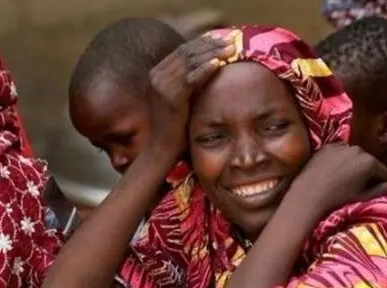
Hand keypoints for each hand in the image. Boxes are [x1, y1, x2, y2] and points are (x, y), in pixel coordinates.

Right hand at [146, 32, 235, 158]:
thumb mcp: (180, 98)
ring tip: (231, 50)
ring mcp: (161, 86)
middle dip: (210, 45)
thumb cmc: (174, 127)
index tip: (221, 39)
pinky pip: (191, 77)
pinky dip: (206, 69)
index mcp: (156, 74)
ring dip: (212, 53)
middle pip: (186, 52)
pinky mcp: (170, 97)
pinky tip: (220, 64)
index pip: (181, 51)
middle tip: (231, 40)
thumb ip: (188, 81)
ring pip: (190, 61)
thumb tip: (209, 64)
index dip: (203, 43)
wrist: (161, 149)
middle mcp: (156, 77)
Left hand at [291, 143, 386, 214]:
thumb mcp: (363, 196)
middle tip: (359, 184)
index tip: (377, 188)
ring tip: (345, 178)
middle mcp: (358, 150)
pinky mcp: (327, 147)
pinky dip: (340, 158)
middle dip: (368, 171)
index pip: (384, 172)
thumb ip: (381, 189)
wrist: (308, 194)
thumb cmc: (338, 199)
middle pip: (369, 162)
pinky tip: (334, 170)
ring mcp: (341, 146)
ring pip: (354, 156)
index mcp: (370, 162)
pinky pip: (339, 152)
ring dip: (354, 163)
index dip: (382, 182)